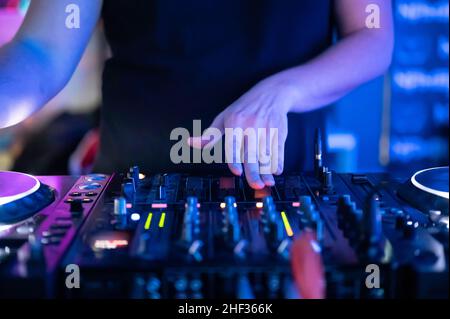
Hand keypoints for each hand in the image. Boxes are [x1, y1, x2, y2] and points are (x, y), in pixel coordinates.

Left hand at [189, 74, 297, 188]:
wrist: (271, 94)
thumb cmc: (243, 110)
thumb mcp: (224, 117)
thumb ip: (210, 134)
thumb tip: (191, 143)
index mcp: (235, 123)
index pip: (234, 145)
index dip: (235, 159)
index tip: (237, 172)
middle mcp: (251, 126)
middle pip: (252, 154)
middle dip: (255, 172)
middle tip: (256, 186)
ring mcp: (267, 129)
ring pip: (266, 155)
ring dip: (268, 171)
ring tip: (267, 183)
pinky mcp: (280, 132)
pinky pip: (278, 150)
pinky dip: (278, 162)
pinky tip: (275, 171)